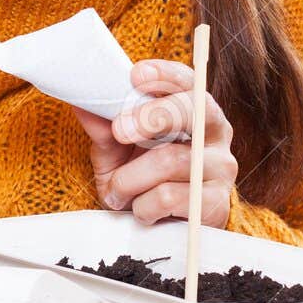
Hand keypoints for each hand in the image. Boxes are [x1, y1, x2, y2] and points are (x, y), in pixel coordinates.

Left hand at [73, 58, 237, 225]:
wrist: (157, 228)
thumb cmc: (138, 177)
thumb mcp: (115, 149)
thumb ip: (104, 127)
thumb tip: (82, 103)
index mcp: (191, 109)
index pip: (186, 80)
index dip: (164, 74)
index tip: (136, 76)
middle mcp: (213, 133)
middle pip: (192, 111)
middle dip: (151, 116)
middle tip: (119, 130)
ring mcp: (220, 168)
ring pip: (170, 160)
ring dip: (130, 179)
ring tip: (118, 190)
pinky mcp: (216, 204)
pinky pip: (169, 197)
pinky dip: (143, 205)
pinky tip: (141, 209)